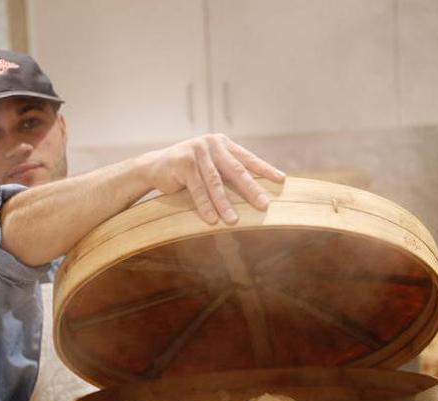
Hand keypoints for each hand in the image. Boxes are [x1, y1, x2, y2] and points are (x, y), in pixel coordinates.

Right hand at [144, 134, 284, 224]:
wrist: (156, 166)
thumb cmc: (189, 170)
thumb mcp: (211, 168)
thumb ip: (229, 173)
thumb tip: (258, 192)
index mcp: (223, 144)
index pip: (248, 158)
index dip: (265, 170)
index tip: (281, 180)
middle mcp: (212, 144)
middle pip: (236, 170)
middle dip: (251, 190)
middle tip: (264, 205)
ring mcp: (197, 151)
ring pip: (215, 182)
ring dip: (225, 204)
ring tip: (234, 221)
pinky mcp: (183, 162)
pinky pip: (197, 188)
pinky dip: (205, 206)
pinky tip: (211, 219)